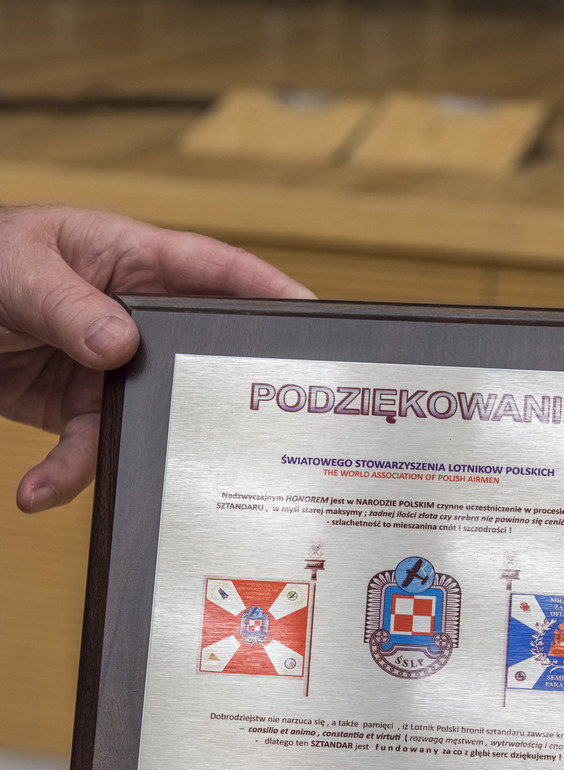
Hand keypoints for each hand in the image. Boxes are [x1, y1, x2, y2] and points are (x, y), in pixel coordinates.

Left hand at [0, 206, 314, 512]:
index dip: (267, 291)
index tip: (310, 317)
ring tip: (72, 478)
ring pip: (140, 416)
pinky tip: (39, 491)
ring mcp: (104, 363)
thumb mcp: (18, 271)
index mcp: (129, 260)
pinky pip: (89, 447)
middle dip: (209, 393)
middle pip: (190, 356)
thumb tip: (120, 345)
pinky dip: (67, 475)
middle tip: (244, 427)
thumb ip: (70, 305)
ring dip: (113, 453)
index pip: (214, 272)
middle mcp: (127, 313)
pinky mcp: (76, 405)